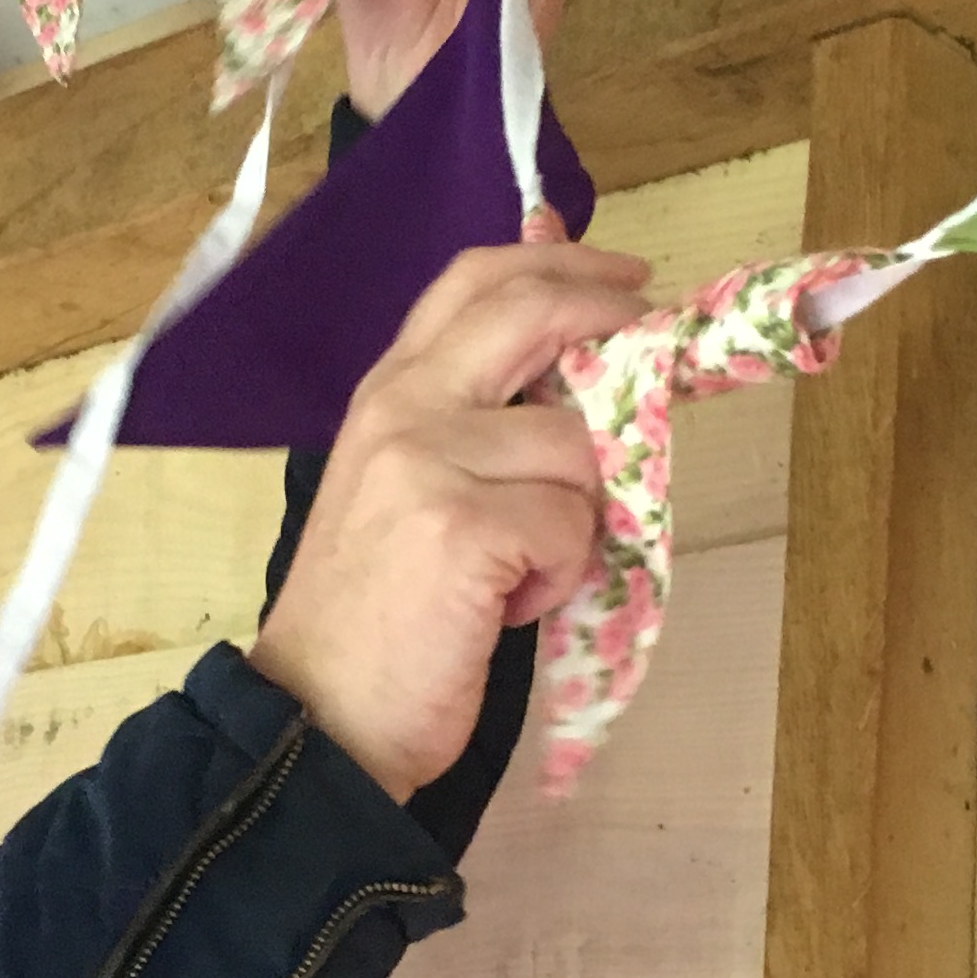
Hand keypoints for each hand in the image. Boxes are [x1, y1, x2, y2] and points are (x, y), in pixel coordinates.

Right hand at [248, 234, 649, 800]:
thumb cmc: (376, 615)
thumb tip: (575, 375)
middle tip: (657, 339)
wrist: (319, 715)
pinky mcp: (465, 525)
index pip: (475, 279)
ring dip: (575, 518)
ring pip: (577, 449)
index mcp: (389, 391)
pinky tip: (502, 607)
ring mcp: (431, 459)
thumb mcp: (410, 488)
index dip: (563, 262)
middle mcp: (404, 405)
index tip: (623, 276)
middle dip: (612, 316)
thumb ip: (475, 423)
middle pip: (531, 312)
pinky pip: (572, 525)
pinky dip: (560, 576)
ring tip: (515, 573)